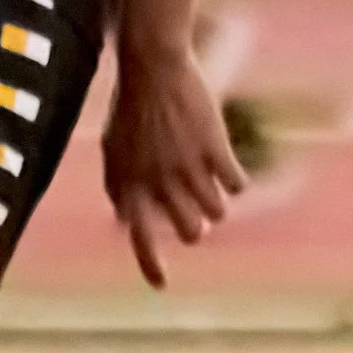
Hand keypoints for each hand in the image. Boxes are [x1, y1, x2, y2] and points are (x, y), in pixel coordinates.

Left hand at [103, 44, 247, 289]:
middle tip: (195, 208)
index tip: (162, 285)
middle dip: (196, 226)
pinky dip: (236, 179)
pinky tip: (227, 165)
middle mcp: (158, 182)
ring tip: (210, 180)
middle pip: (191, 232)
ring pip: (217, 212)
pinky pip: (237, 185)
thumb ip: (120, 187)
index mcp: (129, 183)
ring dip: (217, 203)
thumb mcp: (115, 150)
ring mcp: (187, 167)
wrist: (153, 67)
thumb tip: (126, 222)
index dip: (150, 264)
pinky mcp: (214, 149)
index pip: (140, 236)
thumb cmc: (132, 109)